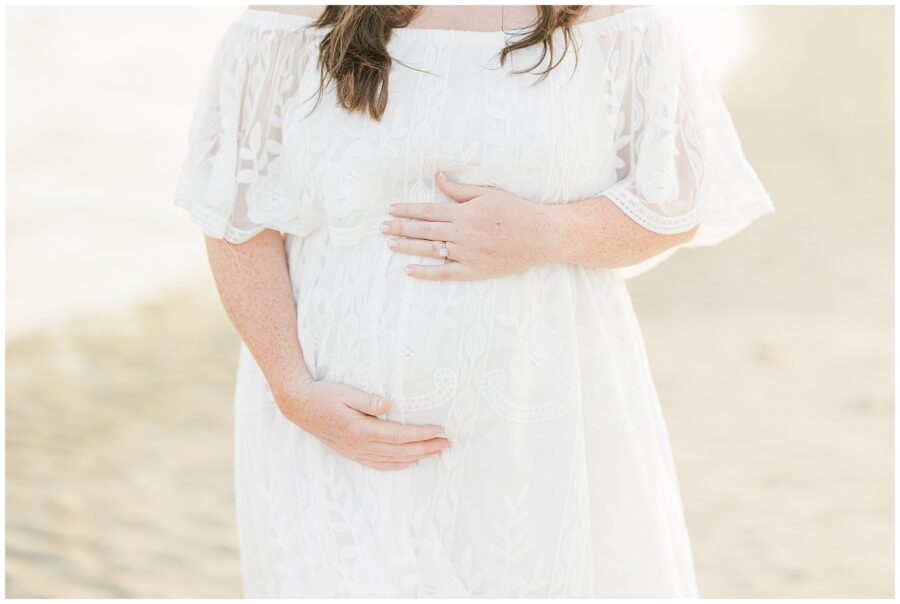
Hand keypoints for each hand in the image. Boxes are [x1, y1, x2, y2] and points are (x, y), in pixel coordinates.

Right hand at [274, 376, 450, 469]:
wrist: (299, 406)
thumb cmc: (323, 395)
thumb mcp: (345, 393)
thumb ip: (367, 400)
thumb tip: (389, 404)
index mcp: (361, 430)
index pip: (400, 435)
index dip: (422, 434)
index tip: (440, 431)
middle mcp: (360, 445)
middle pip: (401, 451)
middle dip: (426, 448)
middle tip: (447, 444)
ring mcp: (356, 452)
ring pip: (392, 460)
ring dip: (416, 457)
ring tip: (435, 453)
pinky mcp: (352, 453)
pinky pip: (379, 464)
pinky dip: (397, 465)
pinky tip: (408, 462)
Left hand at [382, 172, 556, 280]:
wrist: (542, 236)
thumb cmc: (516, 211)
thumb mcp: (488, 193)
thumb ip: (459, 189)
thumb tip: (437, 177)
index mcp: (464, 213)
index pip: (427, 211)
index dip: (407, 210)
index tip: (391, 210)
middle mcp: (462, 233)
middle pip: (424, 230)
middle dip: (400, 228)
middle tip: (381, 228)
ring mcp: (467, 253)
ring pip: (430, 250)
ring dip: (407, 247)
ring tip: (390, 244)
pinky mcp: (474, 270)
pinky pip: (444, 273)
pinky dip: (426, 272)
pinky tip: (409, 270)